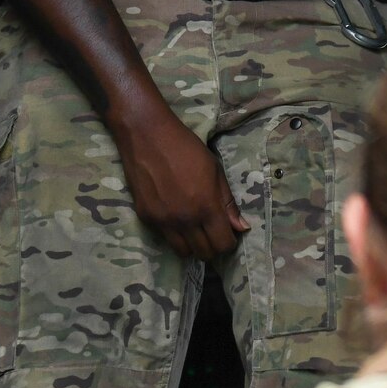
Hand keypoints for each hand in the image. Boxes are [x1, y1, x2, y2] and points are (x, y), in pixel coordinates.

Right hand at [108, 90, 248, 260]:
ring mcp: (163, 221)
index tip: (227, 233)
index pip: (223, 244)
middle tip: (211, 232)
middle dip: (212, 246)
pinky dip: (174, 233)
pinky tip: (174, 216)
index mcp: (206, 206)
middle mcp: (185, 219)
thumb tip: (241, 228)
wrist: (146, 134)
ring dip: (192, 245)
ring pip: (183, 252)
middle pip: (204, 253)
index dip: (229, 242)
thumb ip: (227, 202)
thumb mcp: (214, 170)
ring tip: (193, 230)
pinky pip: (165, 237)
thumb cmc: (185, 147)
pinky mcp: (145, 216)